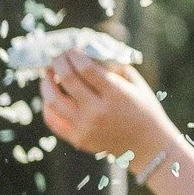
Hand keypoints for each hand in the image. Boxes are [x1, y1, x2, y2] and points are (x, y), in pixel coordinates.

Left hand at [41, 50, 178, 165]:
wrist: (147, 146)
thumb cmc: (143, 109)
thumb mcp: (135, 84)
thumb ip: (112, 67)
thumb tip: (86, 51)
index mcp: (116, 95)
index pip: (86, 68)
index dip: (74, 55)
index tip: (70, 48)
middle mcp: (97, 112)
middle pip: (67, 80)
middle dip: (58, 63)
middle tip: (56, 56)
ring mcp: (84, 127)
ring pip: (52, 101)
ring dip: (46, 83)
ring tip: (48, 74)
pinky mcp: (76, 139)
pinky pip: (52, 120)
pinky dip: (47, 106)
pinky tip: (50, 95)